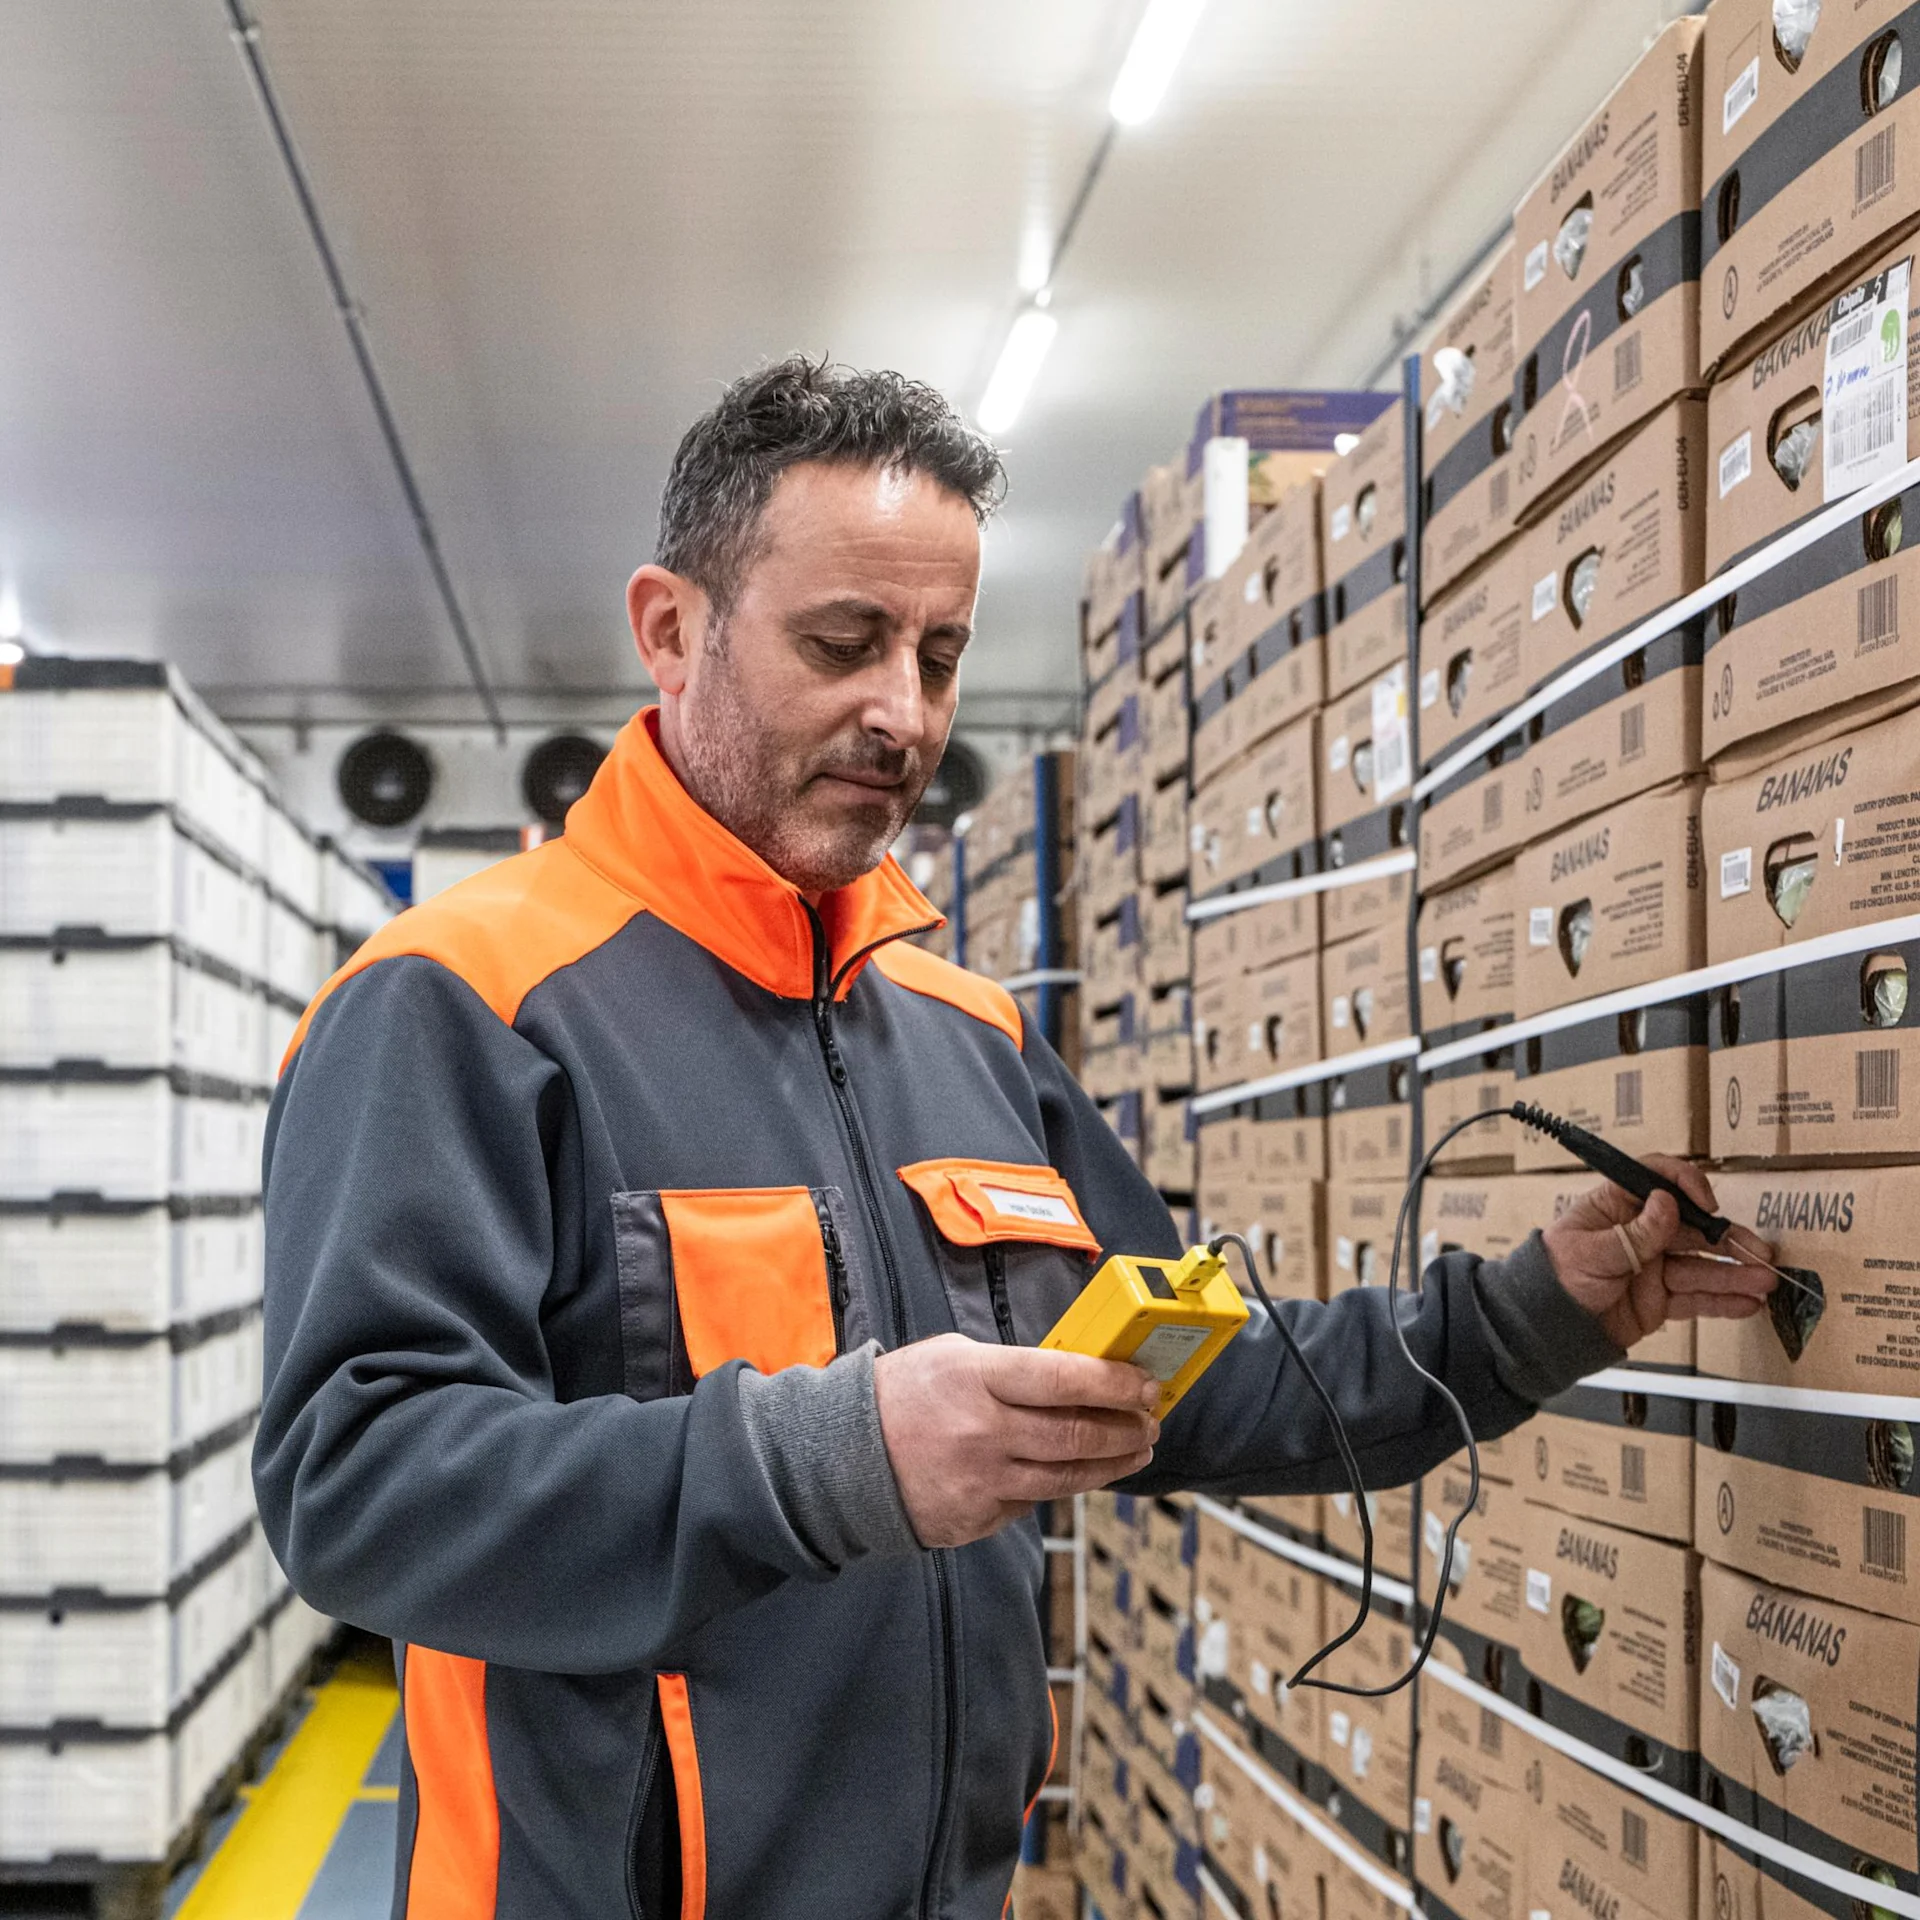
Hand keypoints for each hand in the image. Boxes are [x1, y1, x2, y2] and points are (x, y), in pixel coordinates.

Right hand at [871, 1335, 1159, 1548]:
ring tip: (1135, 1450)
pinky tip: (1075, 1472)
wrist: (841, 1458)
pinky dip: (1057, 1487)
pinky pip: (1030, 1504)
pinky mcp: (975, 1519)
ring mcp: (979, 1482)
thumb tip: (1072, 1378)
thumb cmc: (901, 1395)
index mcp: (976, 1378)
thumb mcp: (952, 1357)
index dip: (1114, 1383)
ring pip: (1066, 1478)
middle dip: (1125, 1428)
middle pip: (1075, 1434)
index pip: (1063, 1379)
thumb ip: (1010, 1368)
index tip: (1146, 1384)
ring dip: (1110, 1464)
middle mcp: (982, 1432)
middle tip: (1150, 1420)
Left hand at [1542, 1155, 1778, 1350]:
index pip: (1659, 1181)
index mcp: (1617, 1207)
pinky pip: (1696, 1298)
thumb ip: (1634, 1233)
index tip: (1707, 1205)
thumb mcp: (1592, 1251)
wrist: (1545, 1328)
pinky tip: (1747, 1303)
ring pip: (1701, 1266)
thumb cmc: (1553, 1278)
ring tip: (1765, 1281)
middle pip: (1692, 1228)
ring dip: (1735, 1273)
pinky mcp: (1659, 1300)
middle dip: (1727, 1240)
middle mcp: (1640, 1233)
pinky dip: (1723, 1301)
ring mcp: (1652, 1267)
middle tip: (1759, 1251)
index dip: (1687, 1186)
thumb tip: (1667, 1203)